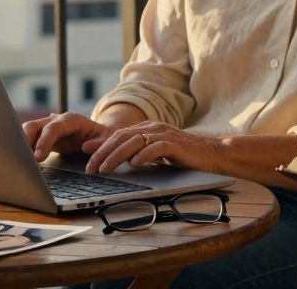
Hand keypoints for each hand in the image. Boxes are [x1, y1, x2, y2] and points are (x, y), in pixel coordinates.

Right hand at [22, 112, 111, 161]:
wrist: (98, 134)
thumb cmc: (102, 137)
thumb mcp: (108, 139)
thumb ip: (100, 143)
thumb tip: (86, 147)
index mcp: (71, 120)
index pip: (54, 128)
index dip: (44, 141)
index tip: (38, 157)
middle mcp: (56, 121)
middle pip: (34, 126)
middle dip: (24, 139)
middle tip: (20, 158)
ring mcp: (47, 128)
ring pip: (26, 131)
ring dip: (19, 144)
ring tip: (16, 160)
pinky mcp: (42, 137)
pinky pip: (27, 140)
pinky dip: (21, 149)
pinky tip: (19, 161)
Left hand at [83, 122, 225, 175]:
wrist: (212, 153)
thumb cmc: (183, 155)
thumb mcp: (155, 152)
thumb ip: (136, 151)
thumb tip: (112, 156)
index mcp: (147, 128)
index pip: (118, 134)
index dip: (100, 145)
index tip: (85, 155)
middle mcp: (153, 128)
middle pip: (122, 137)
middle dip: (102, 153)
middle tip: (90, 168)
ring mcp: (164, 135)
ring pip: (134, 142)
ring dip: (116, 156)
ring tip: (104, 169)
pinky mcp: (176, 144)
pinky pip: (156, 148)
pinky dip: (144, 155)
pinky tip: (134, 164)